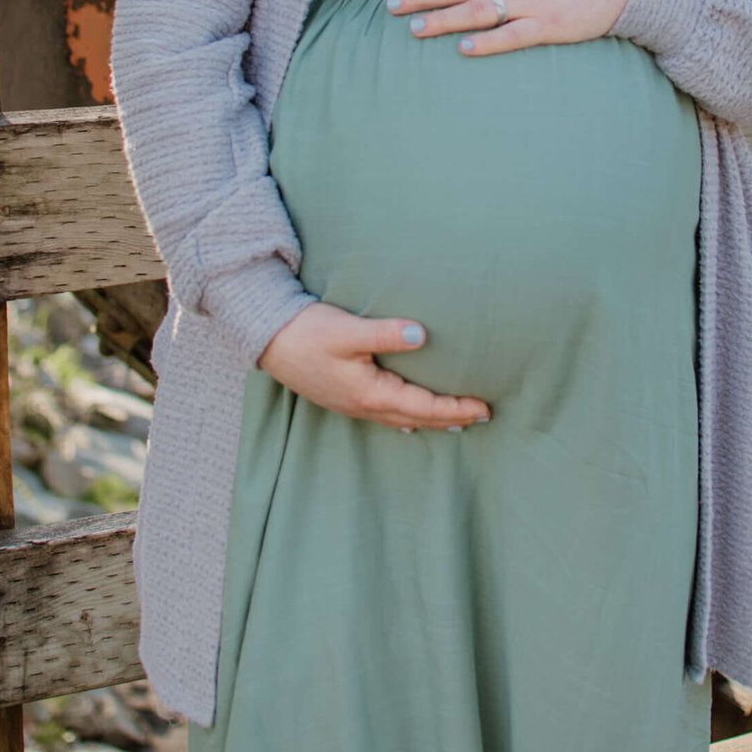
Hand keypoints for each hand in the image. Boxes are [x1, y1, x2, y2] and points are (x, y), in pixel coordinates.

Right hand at [258, 302, 491, 429]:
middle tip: (483, 416)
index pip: (424, 406)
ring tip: (456, 421)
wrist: (267, 338)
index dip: (455, 408)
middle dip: (451, 418)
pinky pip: (385, 415)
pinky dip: (406, 417)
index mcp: (370, 393)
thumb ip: (385, 333)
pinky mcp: (344, 397)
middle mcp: (364, 406)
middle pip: (417, 418)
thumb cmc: (307, 332)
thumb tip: (421, 335)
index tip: (483, 407)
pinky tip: (409, 421)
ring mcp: (352, 405)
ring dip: (431, 420)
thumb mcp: (348, 329)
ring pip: (402, 419)